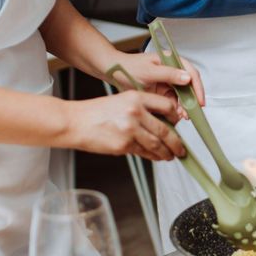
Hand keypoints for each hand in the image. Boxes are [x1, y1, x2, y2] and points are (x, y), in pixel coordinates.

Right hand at [56, 91, 186, 160]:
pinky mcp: (123, 145)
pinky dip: (153, 156)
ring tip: (170, 156)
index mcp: (136, 97)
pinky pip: (144, 152)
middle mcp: (135, 112)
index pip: (166, 106)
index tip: (178, 125)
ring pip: (157, 144)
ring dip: (166, 153)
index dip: (176, 118)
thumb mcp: (121, 101)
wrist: (75, 122)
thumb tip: (161, 124)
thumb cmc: (95, 113)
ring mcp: (130, 129)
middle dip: (176, 143)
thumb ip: (141, 109)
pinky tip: (156, 157)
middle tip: (181, 149)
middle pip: (165, 130)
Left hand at [108, 51, 204, 112]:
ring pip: (181, 96)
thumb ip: (169, 74)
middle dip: (191, 101)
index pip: (191, 73)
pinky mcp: (161, 92)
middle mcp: (172, 71)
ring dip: (182, 107)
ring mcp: (167, 82)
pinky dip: (174, 109)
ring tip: (180, 116)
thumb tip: (187, 78)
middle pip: (189, 87)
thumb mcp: (149, 71)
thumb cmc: (128, 67)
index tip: (199, 102)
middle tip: (190, 113)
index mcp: (171, 61)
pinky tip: (173, 115)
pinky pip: (172, 102)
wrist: (113, 72)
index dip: (198, 88)